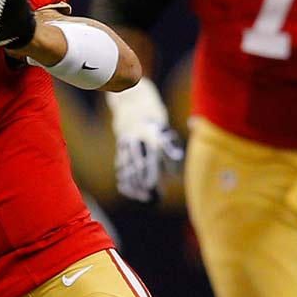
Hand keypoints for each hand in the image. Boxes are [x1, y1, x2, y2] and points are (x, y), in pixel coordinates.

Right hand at [105, 79, 182, 203]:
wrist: (130, 99)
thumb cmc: (151, 113)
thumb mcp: (161, 125)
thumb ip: (167, 146)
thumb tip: (175, 163)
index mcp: (147, 135)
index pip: (149, 158)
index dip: (150, 173)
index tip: (153, 187)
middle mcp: (135, 140)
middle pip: (137, 166)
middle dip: (141, 182)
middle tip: (148, 197)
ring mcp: (125, 143)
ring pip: (128, 166)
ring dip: (133, 183)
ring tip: (139, 196)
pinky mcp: (121, 145)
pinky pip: (121, 163)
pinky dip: (124, 176)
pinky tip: (127, 188)